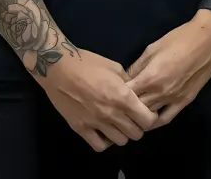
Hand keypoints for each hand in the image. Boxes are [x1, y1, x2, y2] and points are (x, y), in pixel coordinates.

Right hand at [38, 48, 160, 151]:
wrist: (60, 69)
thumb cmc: (89, 63)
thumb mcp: (116, 68)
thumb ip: (129, 84)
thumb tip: (137, 94)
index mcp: (124, 97)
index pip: (148, 120)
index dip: (150, 117)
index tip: (146, 112)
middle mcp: (112, 113)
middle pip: (136, 134)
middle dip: (138, 127)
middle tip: (133, 119)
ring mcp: (96, 123)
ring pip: (120, 141)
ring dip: (122, 134)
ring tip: (118, 125)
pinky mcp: (80, 129)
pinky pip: (99, 146)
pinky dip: (105, 142)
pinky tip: (104, 132)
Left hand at [125, 12, 210, 126]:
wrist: (208, 40)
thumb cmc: (178, 39)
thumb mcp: (152, 48)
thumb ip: (137, 66)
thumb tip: (125, 79)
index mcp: (149, 77)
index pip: (125, 95)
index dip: (116, 95)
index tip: (111, 94)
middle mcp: (159, 92)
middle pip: (135, 108)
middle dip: (125, 108)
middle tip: (118, 106)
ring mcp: (173, 99)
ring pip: (148, 116)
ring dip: (138, 116)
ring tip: (129, 114)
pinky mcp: (184, 101)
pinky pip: (166, 118)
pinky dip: (154, 122)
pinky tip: (148, 120)